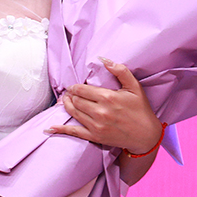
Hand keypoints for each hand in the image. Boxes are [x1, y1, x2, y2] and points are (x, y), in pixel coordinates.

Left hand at [46, 59, 162, 153]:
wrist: (147, 136)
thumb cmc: (141, 110)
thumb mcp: (134, 87)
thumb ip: (120, 71)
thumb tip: (104, 59)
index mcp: (108, 98)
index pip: (81, 89)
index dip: (75, 87)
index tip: (74, 86)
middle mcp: (100, 112)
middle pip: (75, 100)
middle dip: (70, 95)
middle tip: (69, 92)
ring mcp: (96, 126)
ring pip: (73, 112)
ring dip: (66, 105)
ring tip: (65, 100)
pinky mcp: (95, 137)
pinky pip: (74, 132)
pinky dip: (60, 130)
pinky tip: (49, 128)